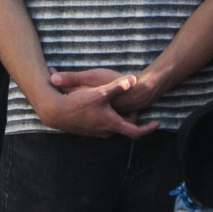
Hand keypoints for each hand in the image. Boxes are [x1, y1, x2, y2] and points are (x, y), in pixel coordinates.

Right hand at [37, 75, 159, 137]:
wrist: (55, 112)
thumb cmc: (77, 103)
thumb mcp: (99, 92)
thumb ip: (117, 86)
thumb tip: (134, 80)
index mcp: (112, 124)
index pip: (136, 131)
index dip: (149, 128)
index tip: (157, 122)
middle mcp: (106, 131)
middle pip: (125, 125)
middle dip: (131, 116)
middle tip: (135, 105)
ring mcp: (96, 131)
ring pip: (113, 124)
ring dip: (118, 115)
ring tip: (118, 102)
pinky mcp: (88, 128)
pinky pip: (103, 123)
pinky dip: (106, 115)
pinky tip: (99, 103)